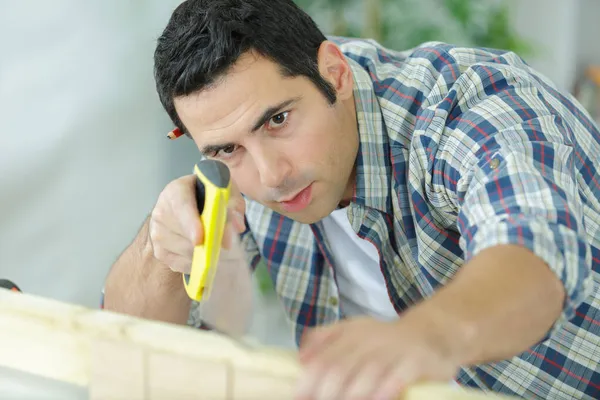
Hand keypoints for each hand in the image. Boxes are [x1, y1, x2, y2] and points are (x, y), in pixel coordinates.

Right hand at [147, 174, 245, 273]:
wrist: (190, 206)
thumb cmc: (209, 197)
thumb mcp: (226, 193)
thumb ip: (234, 205)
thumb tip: (237, 228)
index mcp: (176, 191)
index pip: (181, 206)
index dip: (190, 224)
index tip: (200, 239)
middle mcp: (161, 211)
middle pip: (183, 235)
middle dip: (206, 243)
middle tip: (226, 244)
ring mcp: (157, 232)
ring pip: (184, 252)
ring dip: (203, 254)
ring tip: (214, 245)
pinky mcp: (159, 251)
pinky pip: (181, 264)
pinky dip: (196, 263)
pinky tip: (203, 253)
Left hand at [295, 315, 459, 399]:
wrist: (431, 332)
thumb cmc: (384, 340)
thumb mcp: (352, 331)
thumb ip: (324, 339)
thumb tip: (300, 359)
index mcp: (349, 333)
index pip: (323, 357)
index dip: (309, 379)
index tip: (299, 396)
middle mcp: (369, 339)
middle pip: (341, 368)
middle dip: (327, 392)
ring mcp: (392, 350)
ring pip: (366, 374)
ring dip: (352, 394)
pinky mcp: (415, 362)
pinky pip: (397, 378)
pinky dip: (385, 390)